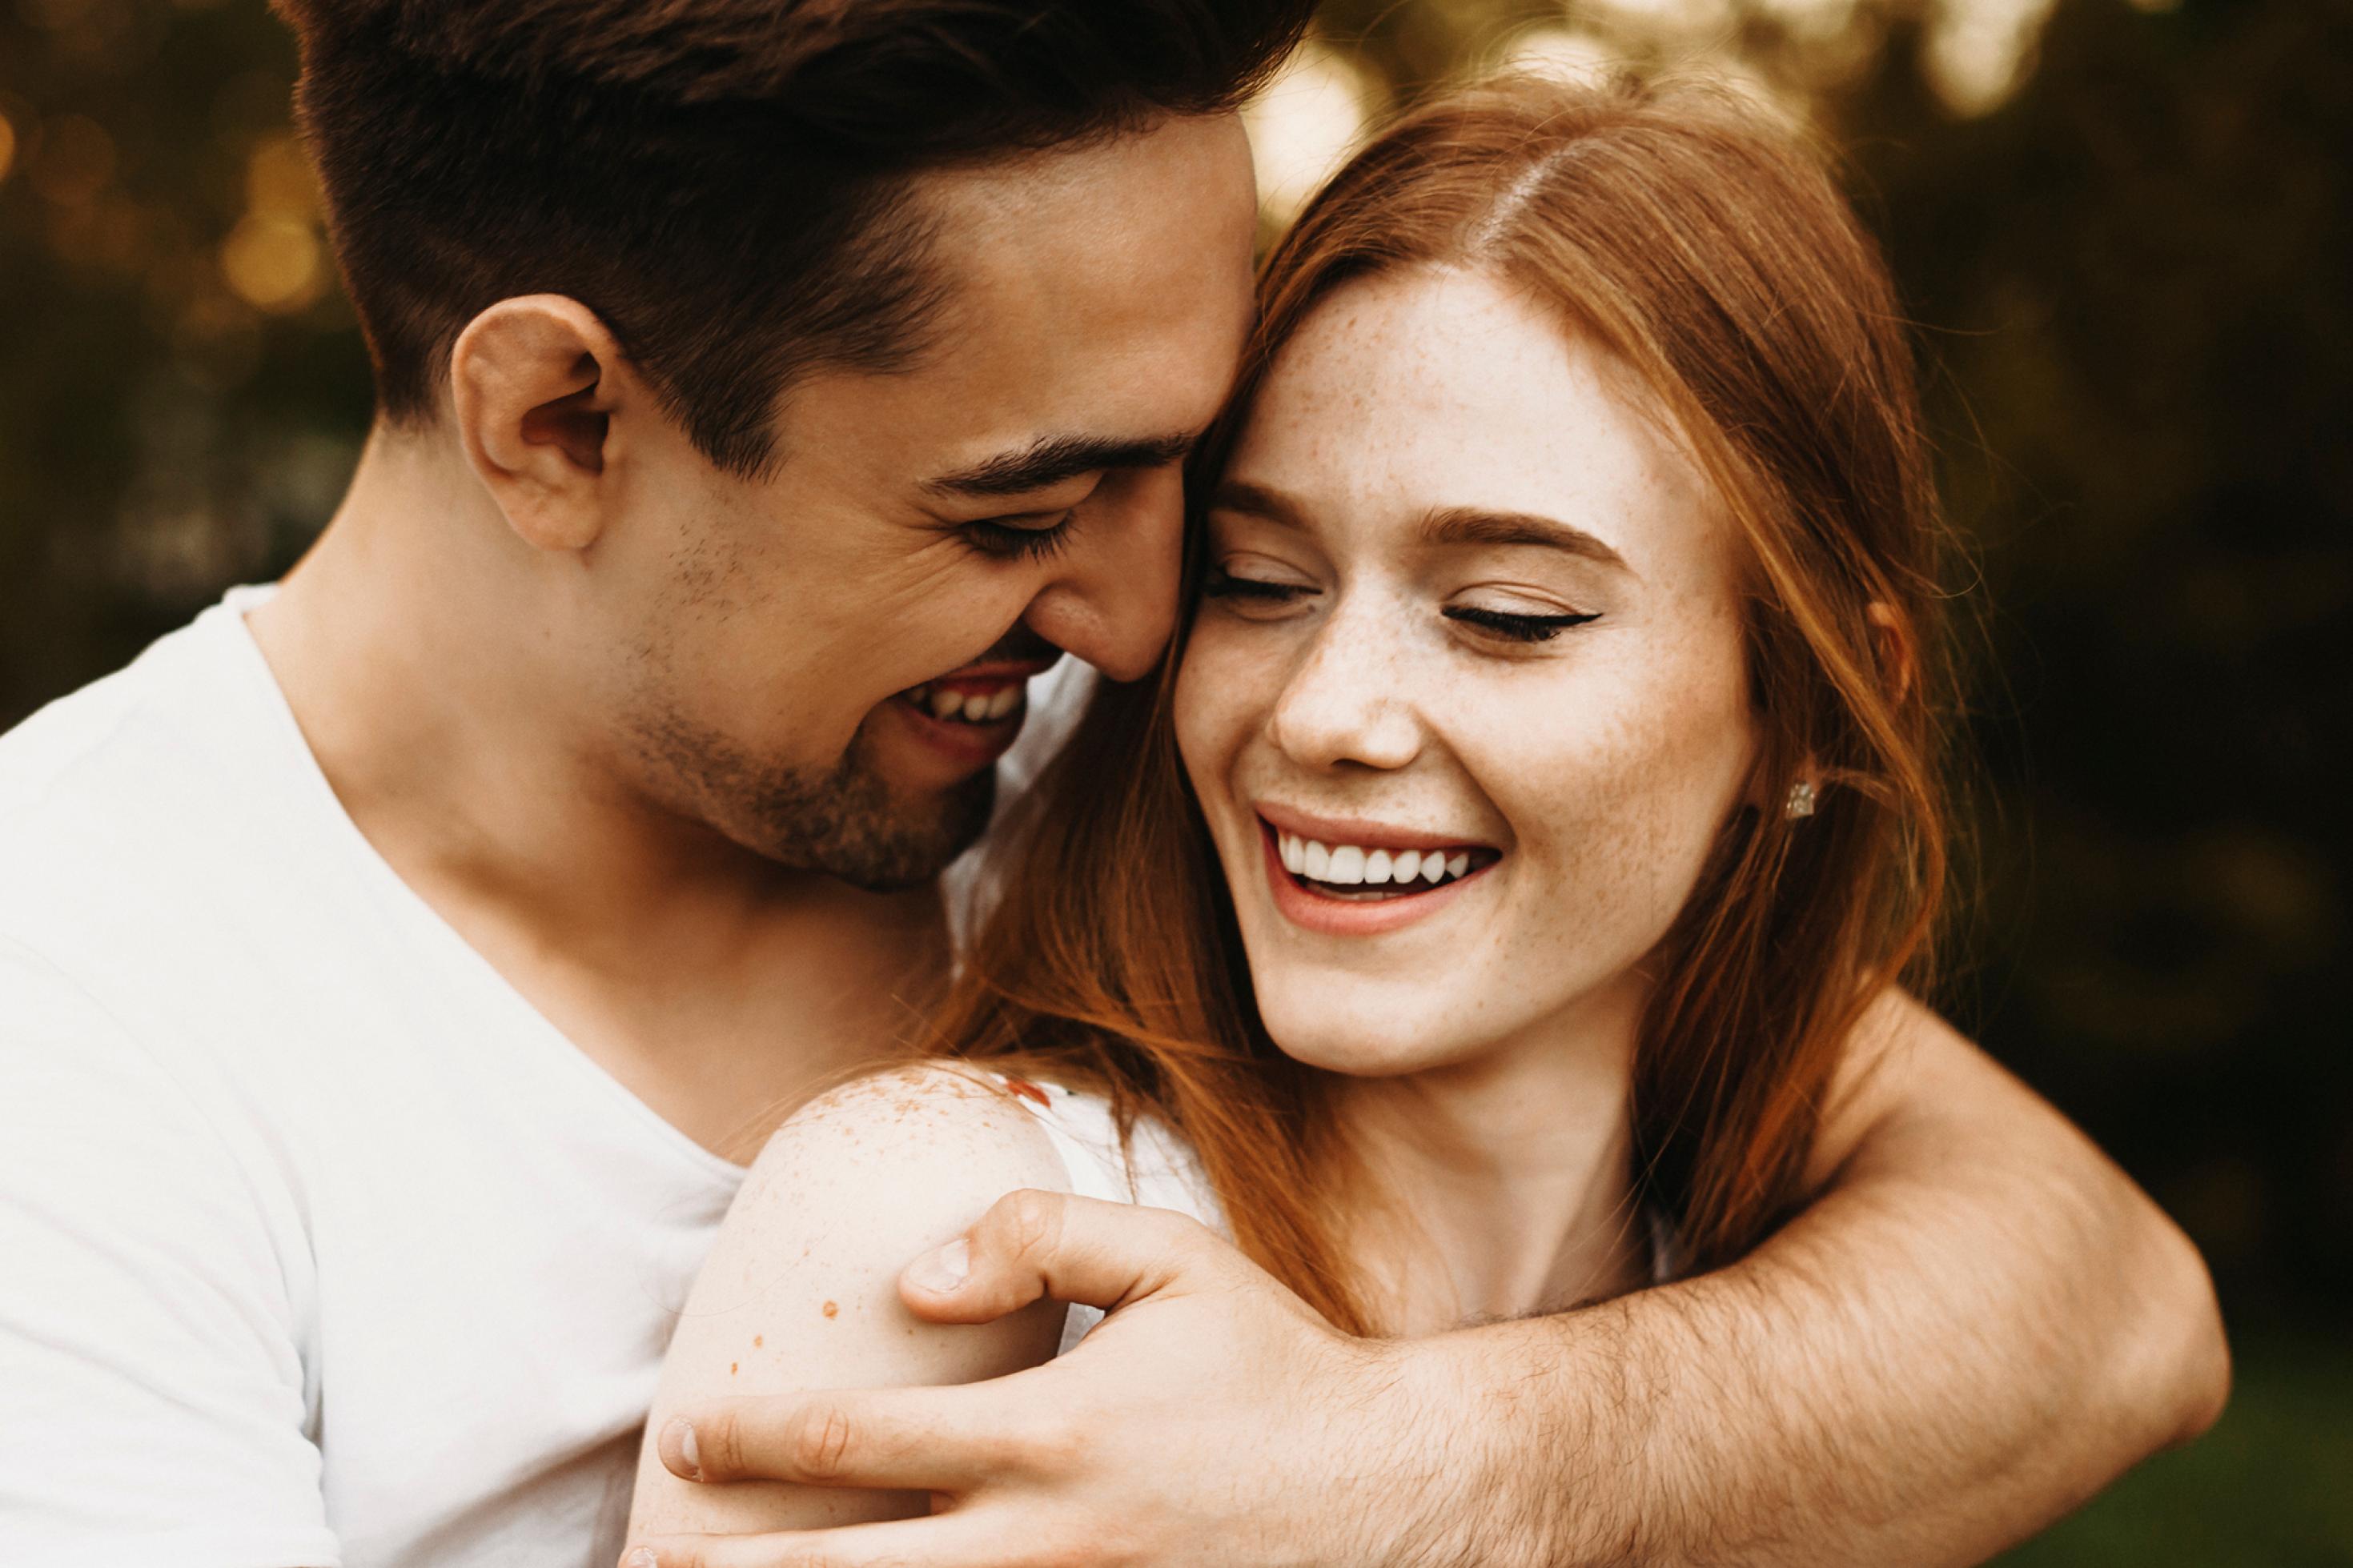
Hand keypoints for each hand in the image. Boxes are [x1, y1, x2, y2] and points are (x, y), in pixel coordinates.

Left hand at [620, 1191, 1476, 1567]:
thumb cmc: (1273, 1367)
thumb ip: (1039, 1235)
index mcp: (1049, 1432)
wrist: (1390, 1492)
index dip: (761, 1437)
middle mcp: (1045, 1537)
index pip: (864, 1435)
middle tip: (666, 1559)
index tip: (693, 1438)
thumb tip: (912, 1279)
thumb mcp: (1173, 1260)